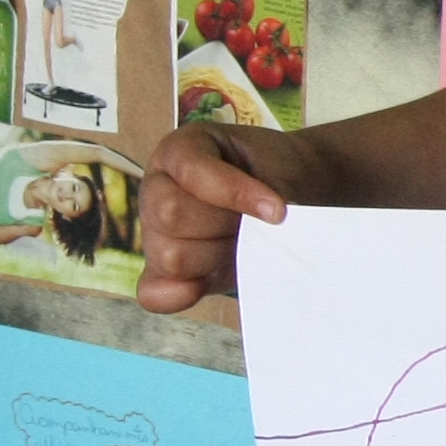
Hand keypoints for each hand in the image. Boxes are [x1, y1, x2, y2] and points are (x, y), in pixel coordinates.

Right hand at [138, 120, 307, 312]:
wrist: (293, 199)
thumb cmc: (280, 179)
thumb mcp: (277, 170)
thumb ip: (268, 191)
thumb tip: (270, 222)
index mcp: (180, 151)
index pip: (191, 172)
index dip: (236, 194)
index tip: (278, 211)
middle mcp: (157, 187)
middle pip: (172, 215)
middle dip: (224, 226)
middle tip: (254, 224)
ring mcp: (154, 230)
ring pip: (171, 256)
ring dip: (216, 256)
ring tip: (241, 244)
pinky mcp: (162, 271)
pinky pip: (153, 293)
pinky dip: (179, 294)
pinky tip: (203, 285)